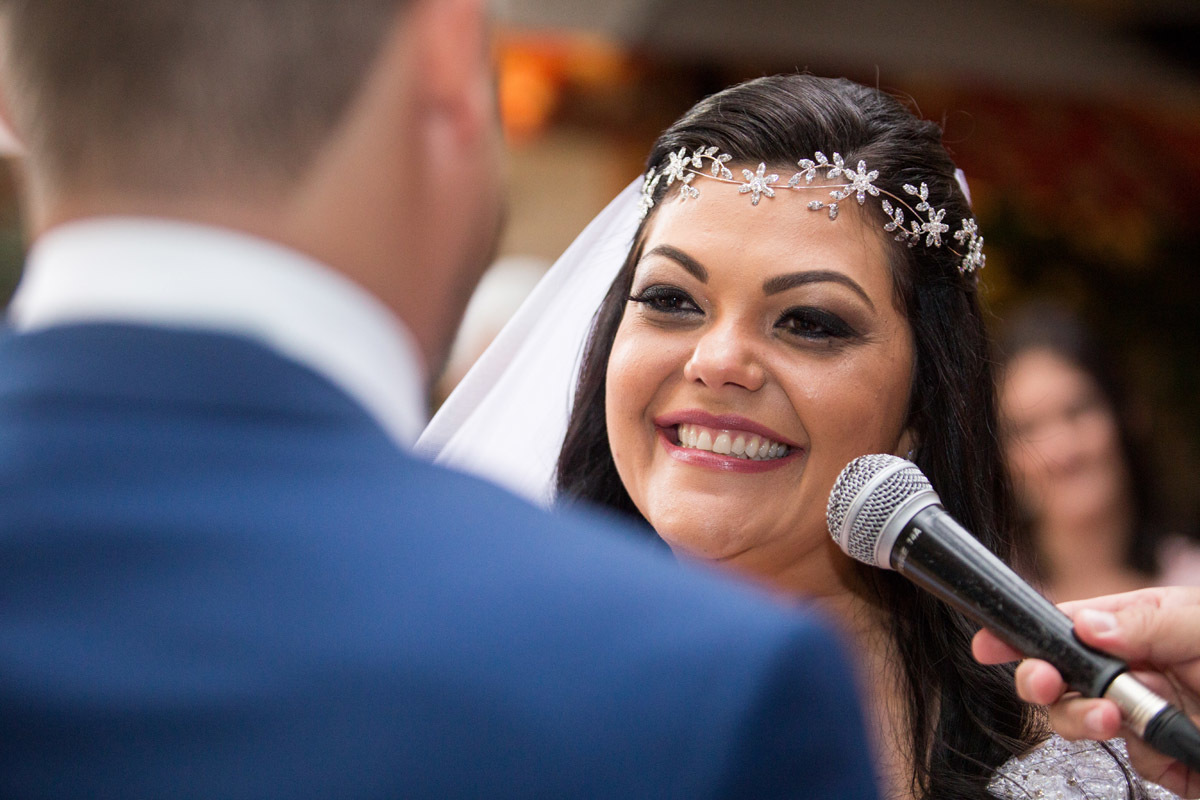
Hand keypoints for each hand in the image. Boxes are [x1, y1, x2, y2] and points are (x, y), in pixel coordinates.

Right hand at [972, 586, 1199, 797]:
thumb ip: (1147, 620)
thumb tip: (1084, 622)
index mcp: (1143, 626)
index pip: (1070, 624)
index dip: (1025, 633)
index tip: (990, 642)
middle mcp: (1141, 670)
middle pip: (1065, 677)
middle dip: (1047, 682)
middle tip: (1046, 685)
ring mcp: (1153, 717)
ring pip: (1089, 722)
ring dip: (1093, 720)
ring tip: (1121, 719)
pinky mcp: (1170, 761)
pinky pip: (1136, 759)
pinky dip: (1150, 754)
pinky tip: (1176, 748)